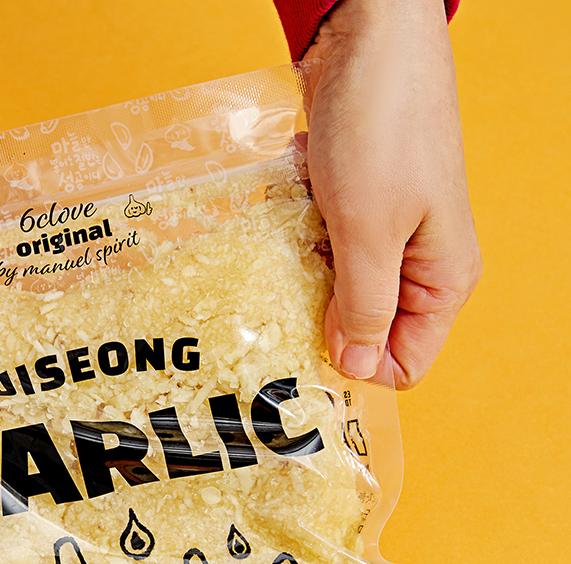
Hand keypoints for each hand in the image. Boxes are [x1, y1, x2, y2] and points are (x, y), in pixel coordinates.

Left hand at [302, 0, 481, 387]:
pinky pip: (319, 248)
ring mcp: (384, 234)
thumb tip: (355, 367)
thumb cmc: (382, 126)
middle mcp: (418, 265)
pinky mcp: (353, 207)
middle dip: (321, 319)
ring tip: (288, 244)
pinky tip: (290, 210)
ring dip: (303, 275)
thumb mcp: (370, 232)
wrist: (368, 34)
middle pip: (363, 330)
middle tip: (283, 298)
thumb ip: (363, 306)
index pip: (402, 364)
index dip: (357, 366)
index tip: (310, 348)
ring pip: (334, 289)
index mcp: (442, 280)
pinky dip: (298, 237)